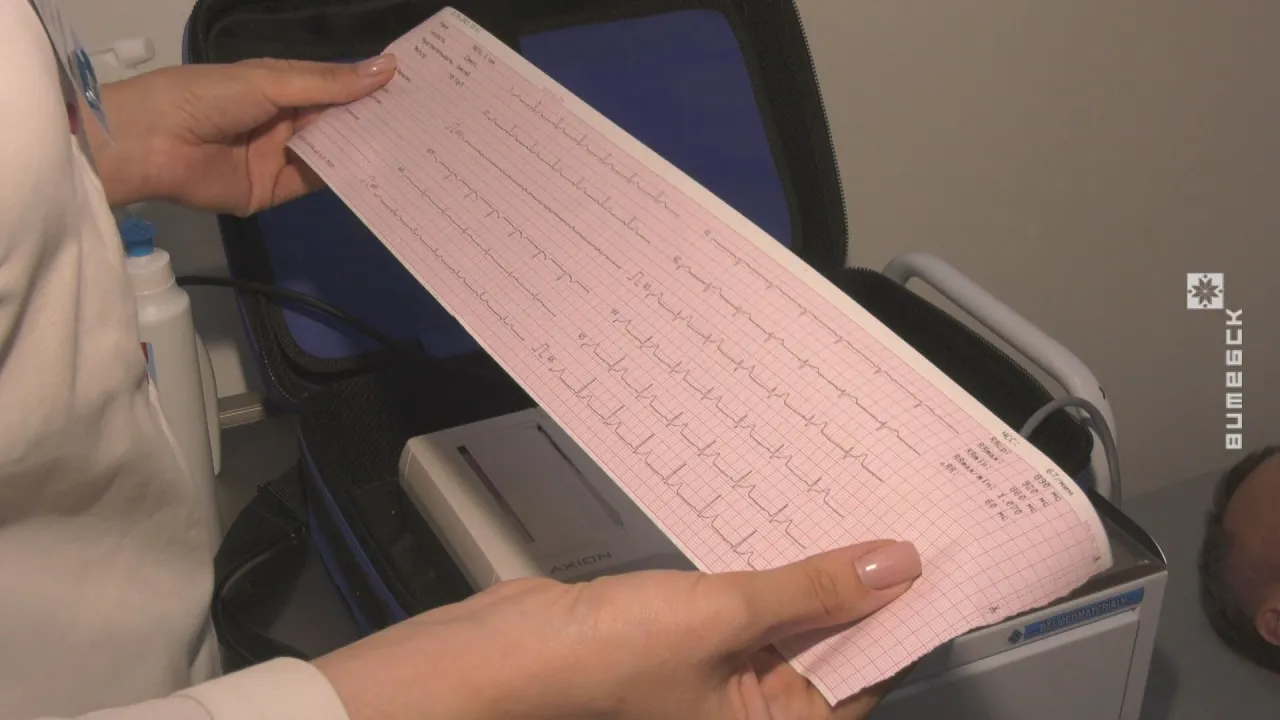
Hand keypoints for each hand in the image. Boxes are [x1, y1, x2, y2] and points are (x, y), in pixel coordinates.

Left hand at [87, 55, 396, 214]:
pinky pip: (316, 184)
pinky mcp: (275, 191)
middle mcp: (286, 120)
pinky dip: (344, 180)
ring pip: (333, 153)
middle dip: (375, 121)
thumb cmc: (208, 97)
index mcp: (282, 86)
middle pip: (339, 122)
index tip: (414, 88)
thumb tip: (388, 69)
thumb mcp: (273, 82)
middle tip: (424, 122)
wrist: (154, 143)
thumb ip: (329, 83)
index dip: (371, 87)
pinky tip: (378, 174)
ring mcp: (281, 157)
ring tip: (413, 147)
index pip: (336, 86)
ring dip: (365, 151)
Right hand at [314, 540, 921, 719]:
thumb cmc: (598, 665)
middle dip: (859, 594)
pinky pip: (747, 607)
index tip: (935, 569)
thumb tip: (896, 569)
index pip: (865, 681)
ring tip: (853, 520)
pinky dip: (766, 575)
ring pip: (789, 624)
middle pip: (831, 652)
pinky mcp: (690, 644)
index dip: (902, 624)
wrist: (501, 657)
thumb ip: (811, 590)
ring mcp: (719, 680)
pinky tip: (785, 530)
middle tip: (899, 529)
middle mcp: (750, 715)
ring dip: (812, 578)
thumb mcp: (723, 616)